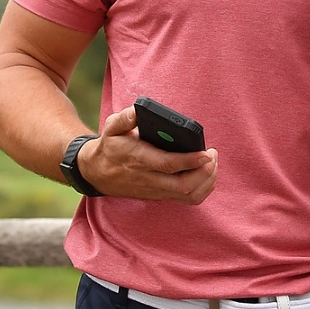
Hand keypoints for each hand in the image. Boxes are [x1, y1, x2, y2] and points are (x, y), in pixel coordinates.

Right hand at [77, 105, 218, 204]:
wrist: (96, 173)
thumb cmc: (110, 146)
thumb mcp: (111, 128)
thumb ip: (124, 118)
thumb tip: (138, 110)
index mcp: (139, 160)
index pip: (168, 164)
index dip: (190, 160)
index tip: (206, 152)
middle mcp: (149, 179)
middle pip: (183, 185)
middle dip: (204, 172)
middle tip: (213, 154)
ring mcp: (156, 190)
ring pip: (188, 195)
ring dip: (207, 181)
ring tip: (213, 162)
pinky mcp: (161, 195)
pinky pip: (187, 199)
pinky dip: (203, 188)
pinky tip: (207, 173)